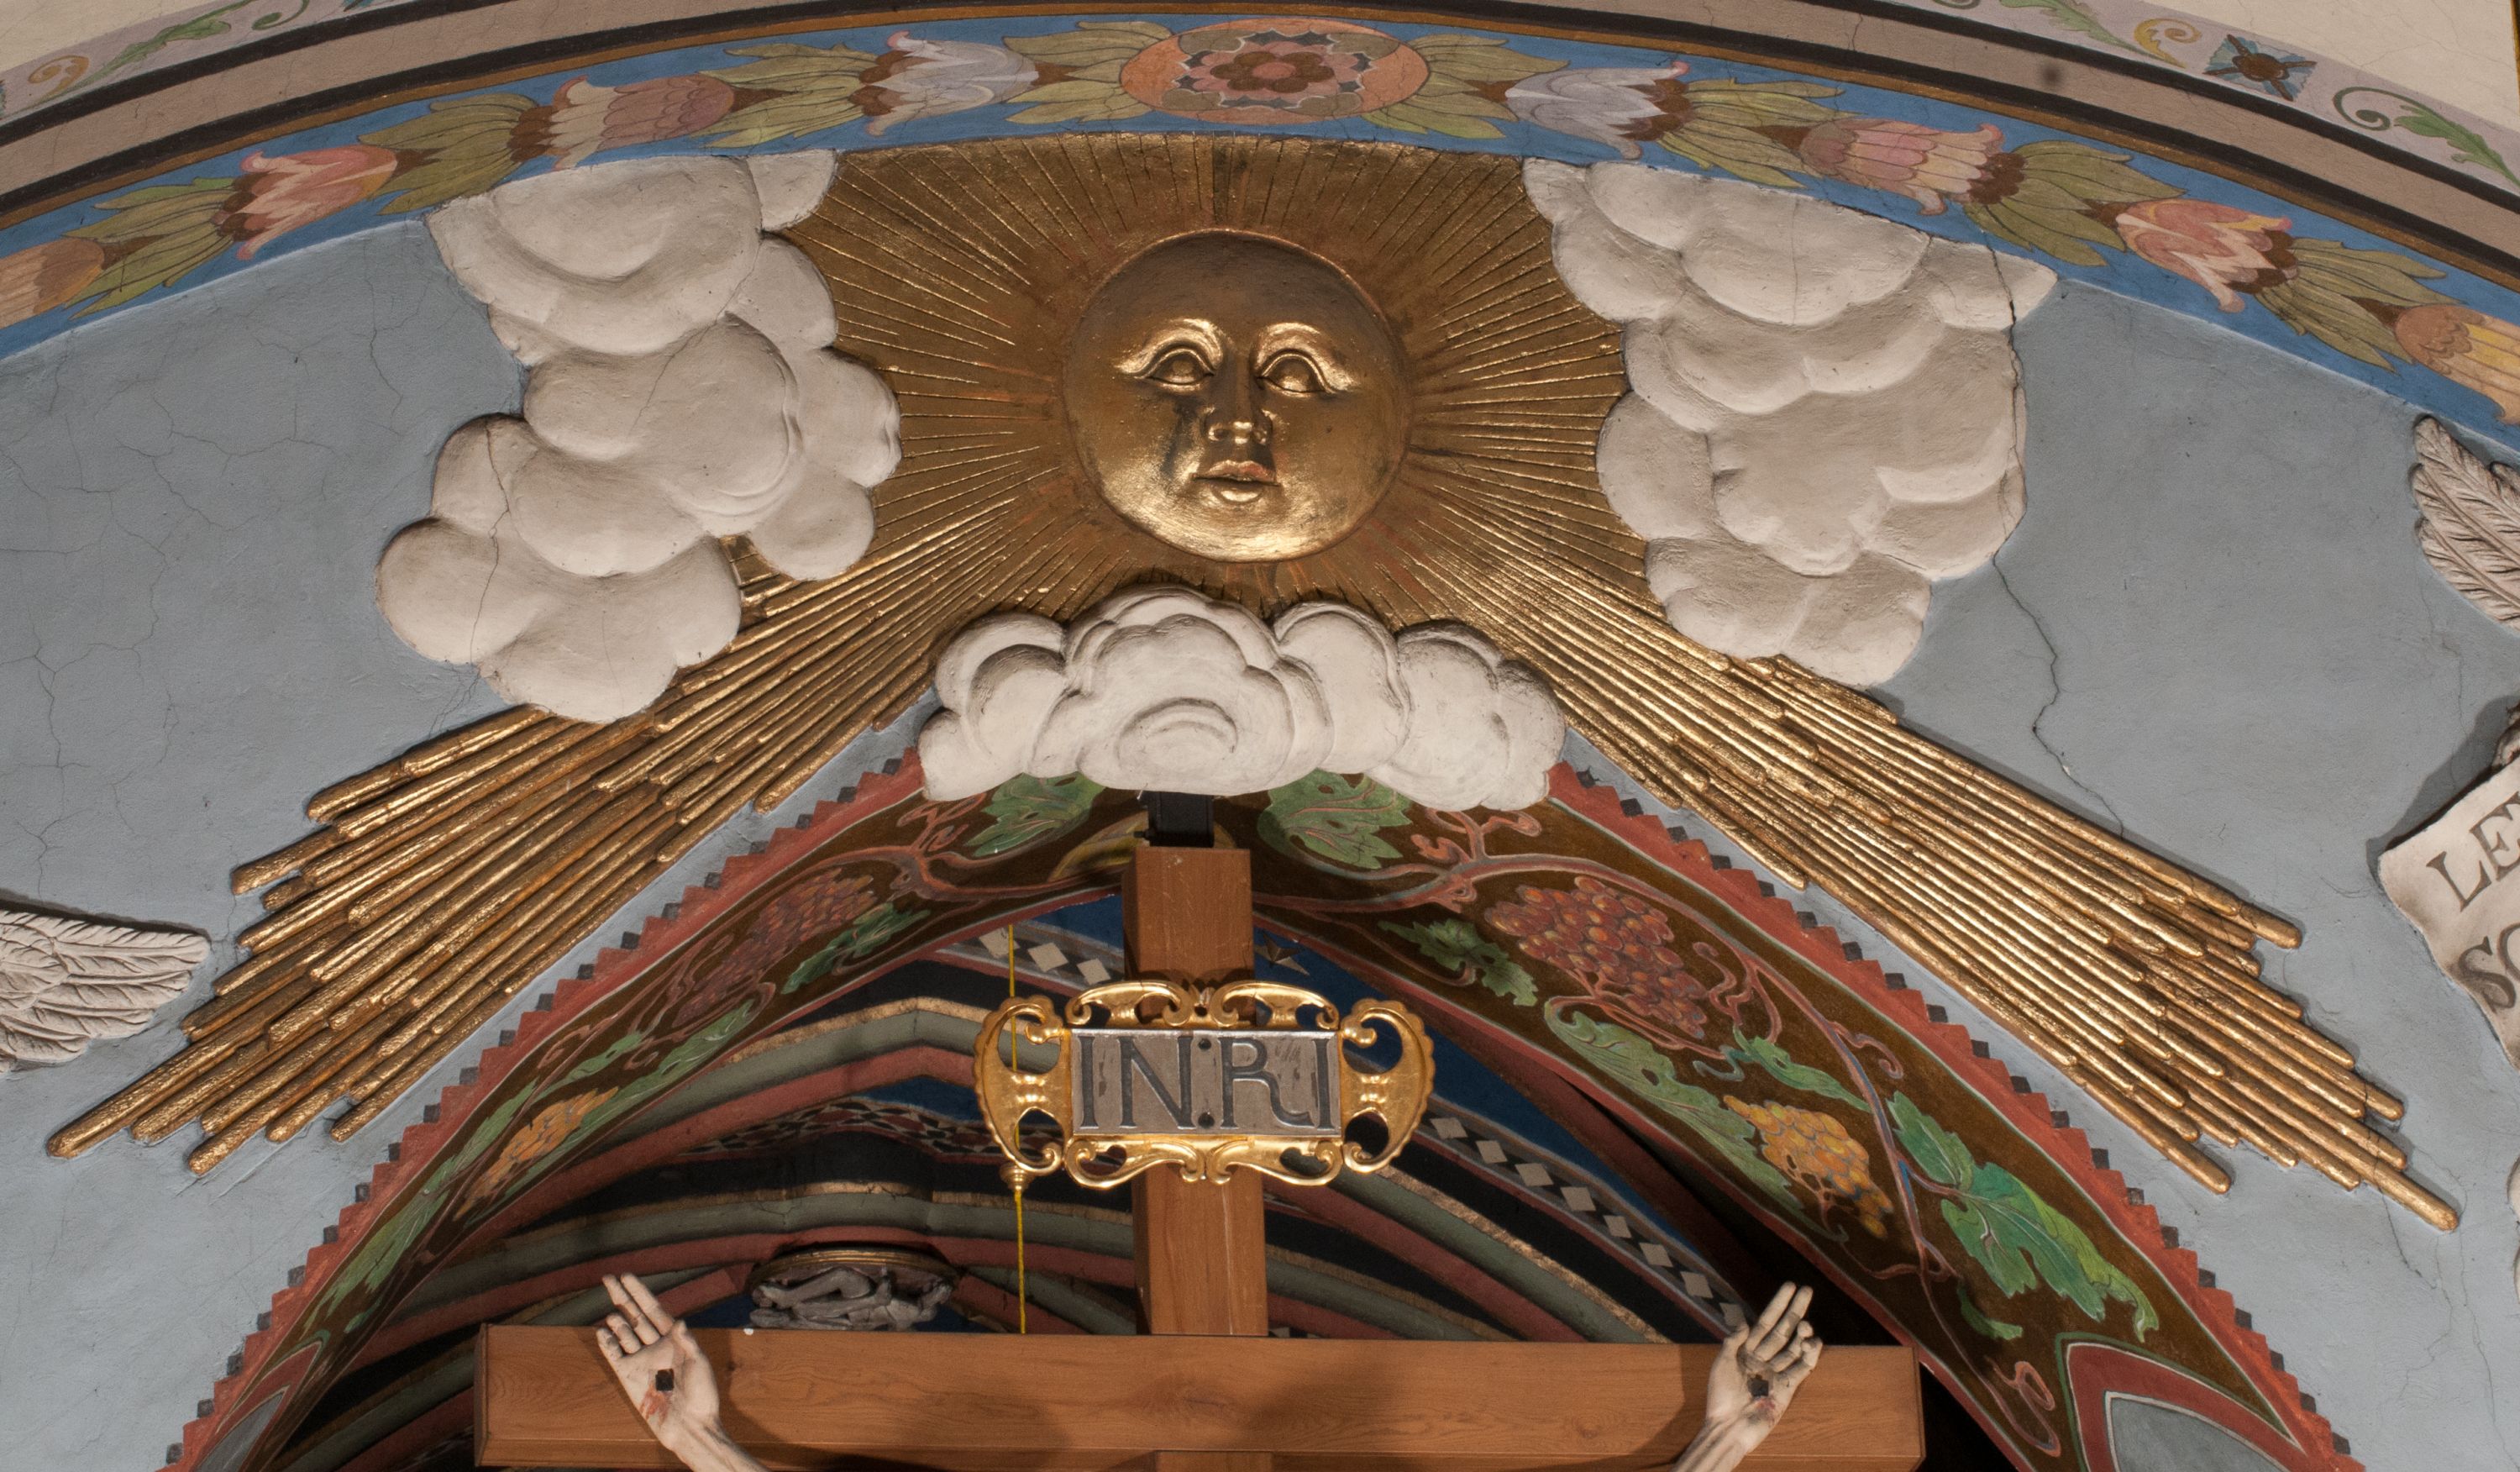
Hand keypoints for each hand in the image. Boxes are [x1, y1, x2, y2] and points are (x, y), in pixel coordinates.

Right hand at [596, 1273, 721, 1453]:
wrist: (689, 1425)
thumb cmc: (701, 1394)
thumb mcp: (699, 1365)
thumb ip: (687, 1342)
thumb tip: (679, 1322)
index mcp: (674, 1338)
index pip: (653, 1309)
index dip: (640, 1292)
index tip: (627, 1275)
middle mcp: (655, 1345)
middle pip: (634, 1315)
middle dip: (622, 1297)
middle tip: (607, 1278)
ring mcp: (640, 1359)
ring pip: (624, 1333)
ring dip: (617, 1322)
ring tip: (612, 1315)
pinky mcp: (628, 1376)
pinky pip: (614, 1355)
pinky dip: (607, 1343)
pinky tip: (601, 1331)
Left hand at [1703, 1283, 1822, 1437]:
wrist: (1729, 1426)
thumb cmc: (1720, 1396)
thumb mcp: (1721, 1363)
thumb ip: (1734, 1341)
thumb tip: (1745, 1321)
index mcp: (1747, 1350)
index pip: (1766, 1321)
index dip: (1778, 1304)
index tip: (1790, 1286)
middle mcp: (1764, 1358)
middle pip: (1783, 1330)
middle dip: (1796, 1311)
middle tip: (1808, 1291)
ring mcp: (1776, 1373)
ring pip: (1794, 1348)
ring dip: (1802, 1335)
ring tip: (1806, 1326)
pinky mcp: (1787, 1388)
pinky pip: (1800, 1369)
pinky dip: (1809, 1357)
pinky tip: (1813, 1343)